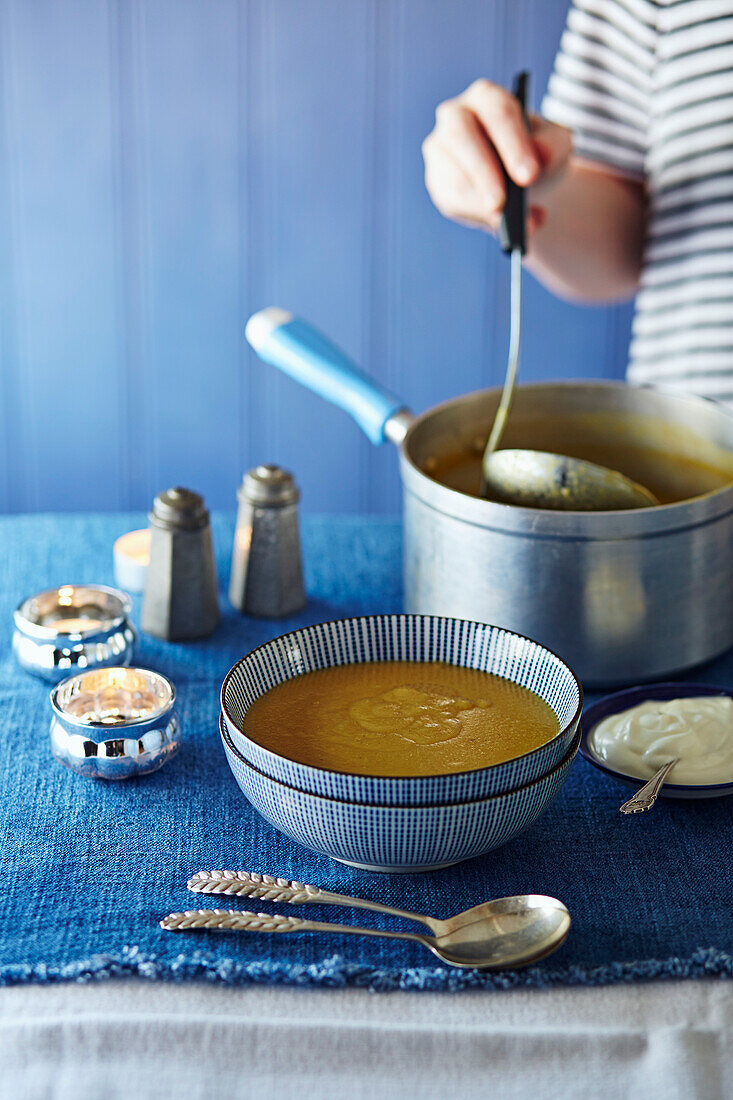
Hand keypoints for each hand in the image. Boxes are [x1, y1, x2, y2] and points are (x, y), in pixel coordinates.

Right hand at [422, 79, 571, 234]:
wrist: (525, 183)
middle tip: (503, 205)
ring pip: (453, 176)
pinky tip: (501, 225)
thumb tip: (538, 155)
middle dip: (484, 172)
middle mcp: (456, 116)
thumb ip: (553, 147)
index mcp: (488, 97)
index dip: (513, 144)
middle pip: (461, 136)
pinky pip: (452, 202)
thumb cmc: (539, 154)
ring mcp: (441, 149)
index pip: (497, 113)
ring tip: (514, 223)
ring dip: (482, 204)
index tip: (529, 176)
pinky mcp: (437, 182)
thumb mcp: (557, 146)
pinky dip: (479, 217)